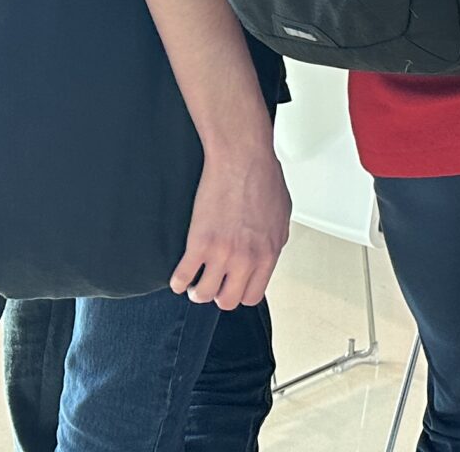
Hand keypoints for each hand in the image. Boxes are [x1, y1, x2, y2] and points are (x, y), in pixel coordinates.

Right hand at [171, 136, 289, 308]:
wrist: (242, 158)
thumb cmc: (262, 178)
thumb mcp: (282, 214)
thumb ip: (275, 240)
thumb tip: (269, 252)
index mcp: (268, 253)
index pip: (252, 295)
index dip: (239, 292)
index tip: (232, 286)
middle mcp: (247, 258)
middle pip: (227, 301)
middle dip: (218, 295)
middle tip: (211, 284)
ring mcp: (222, 253)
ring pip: (203, 294)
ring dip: (196, 290)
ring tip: (193, 281)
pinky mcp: (199, 243)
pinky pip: (183, 277)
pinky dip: (177, 281)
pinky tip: (178, 276)